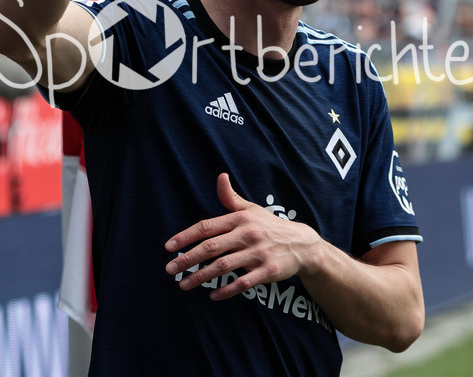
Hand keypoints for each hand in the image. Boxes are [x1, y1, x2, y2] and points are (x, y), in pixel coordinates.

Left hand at [164, 173, 323, 300]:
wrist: (303, 245)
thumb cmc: (270, 226)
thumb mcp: (252, 209)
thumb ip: (231, 197)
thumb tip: (220, 176)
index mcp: (240, 219)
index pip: (207, 226)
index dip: (186, 236)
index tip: (169, 247)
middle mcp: (247, 234)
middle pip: (211, 247)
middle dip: (187, 259)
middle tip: (170, 269)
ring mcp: (258, 253)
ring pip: (223, 266)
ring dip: (201, 277)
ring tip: (184, 284)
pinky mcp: (268, 271)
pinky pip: (243, 283)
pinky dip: (227, 290)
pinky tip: (213, 295)